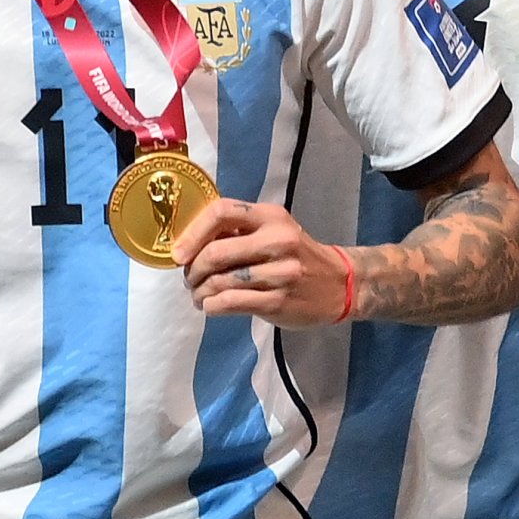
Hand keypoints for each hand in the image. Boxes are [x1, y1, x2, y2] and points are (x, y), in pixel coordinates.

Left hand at [173, 198, 352, 326]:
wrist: (340, 284)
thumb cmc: (297, 255)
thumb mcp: (275, 232)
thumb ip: (238, 233)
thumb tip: (189, 243)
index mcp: (272, 216)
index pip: (221, 212)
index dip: (192, 233)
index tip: (179, 254)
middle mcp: (277, 240)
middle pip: (215, 253)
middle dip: (193, 270)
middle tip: (190, 279)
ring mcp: (280, 273)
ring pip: (219, 282)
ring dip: (200, 292)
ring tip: (200, 296)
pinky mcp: (278, 301)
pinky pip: (229, 303)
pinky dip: (211, 306)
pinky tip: (212, 306)